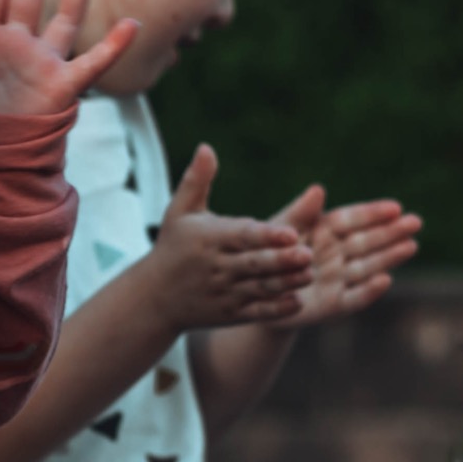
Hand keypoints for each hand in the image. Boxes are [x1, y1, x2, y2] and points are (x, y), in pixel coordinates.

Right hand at [140, 145, 314, 329]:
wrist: (153, 298)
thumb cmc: (172, 247)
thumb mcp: (178, 212)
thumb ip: (196, 181)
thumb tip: (206, 147)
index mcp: (209, 239)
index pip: (242, 236)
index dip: (266, 235)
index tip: (291, 232)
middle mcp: (217, 267)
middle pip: (254, 263)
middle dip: (281, 260)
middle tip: (308, 254)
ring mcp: (224, 292)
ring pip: (258, 288)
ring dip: (285, 283)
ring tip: (309, 274)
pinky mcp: (230, 313)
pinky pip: (256, 313)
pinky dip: (276, 310)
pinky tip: (297, 303)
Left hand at [259, 187, 419, 328]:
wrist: (254, 295)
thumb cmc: (266, 255)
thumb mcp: (278, 232)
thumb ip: (298, 213)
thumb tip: (319, 189)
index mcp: (324, 232)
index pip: (352, 220)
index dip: (373, 214)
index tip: (395, 207)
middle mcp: (336, 255)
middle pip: (367, 241)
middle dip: (391, 232)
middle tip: (416, 222)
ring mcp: (337, 279)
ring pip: (368, 266)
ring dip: (389, 257)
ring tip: (410, 245)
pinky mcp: (334, 305)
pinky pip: (354, 298)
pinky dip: (369, 291)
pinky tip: (386, 280)